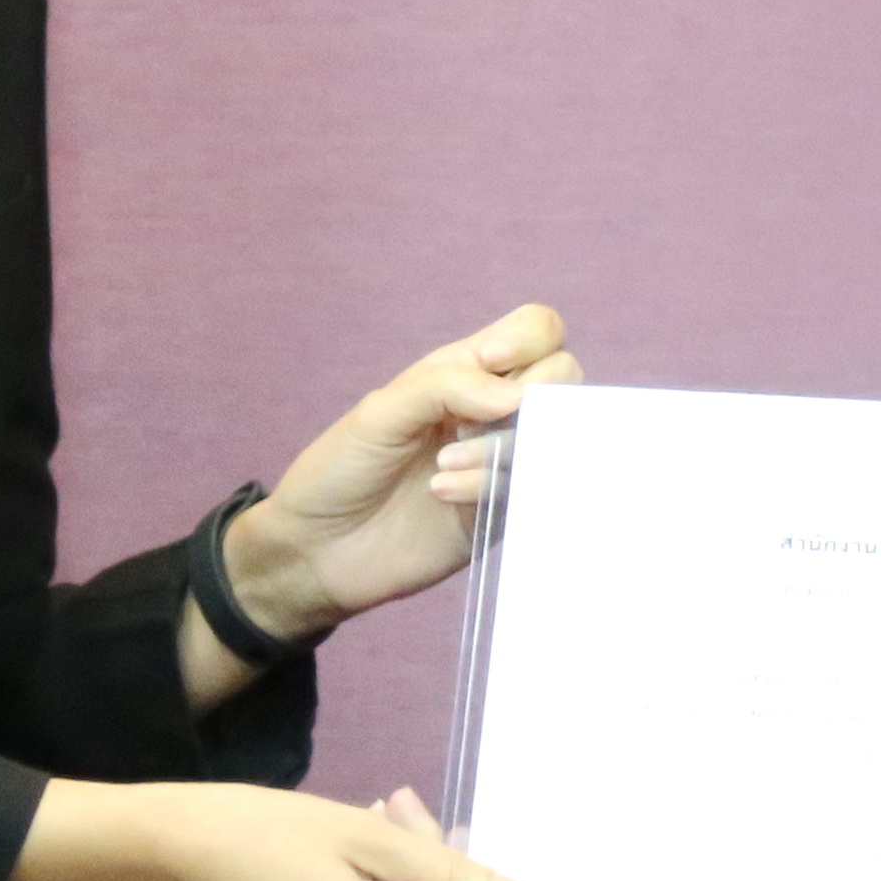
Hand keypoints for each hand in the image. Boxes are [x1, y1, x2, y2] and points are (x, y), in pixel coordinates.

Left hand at [227, 304, 583, 648]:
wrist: (317, 551)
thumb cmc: (341, 469)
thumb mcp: (382, 412)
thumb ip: (447, 387)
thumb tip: (518, 397)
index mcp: (467, 372)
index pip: (536, 330)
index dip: (529, 339)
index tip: (492, 363)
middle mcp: (496, 412)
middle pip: (564, 377)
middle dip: (527, 396)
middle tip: (466, 424)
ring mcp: (504, 463)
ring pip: (555, 435)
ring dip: (501, 446)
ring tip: (443, 468)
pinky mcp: (503, 512)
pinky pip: (530, 487)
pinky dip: (489, 484)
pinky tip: (442, 495)